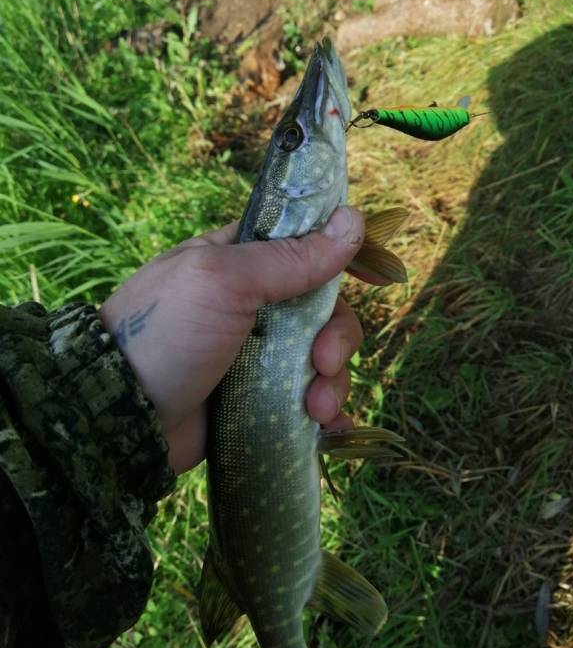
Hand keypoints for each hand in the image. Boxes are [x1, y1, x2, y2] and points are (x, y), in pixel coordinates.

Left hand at [99, 207, 364, 474]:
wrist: (119, 418)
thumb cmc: (165, 333)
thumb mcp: (224, 281)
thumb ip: (289, 257)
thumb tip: (351, 220)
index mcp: (240, 262)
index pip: (304, 245)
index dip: (343, 257)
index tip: (378, 275)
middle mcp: (252, 304)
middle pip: (323, 308)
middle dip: (336, 337)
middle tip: (323, 363)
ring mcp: (255, 355)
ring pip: (321, 357)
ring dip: (331, 381)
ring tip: (315, 410)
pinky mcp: (257, 400)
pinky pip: (307, 399)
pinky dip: (326, 413)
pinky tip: (330, 428)